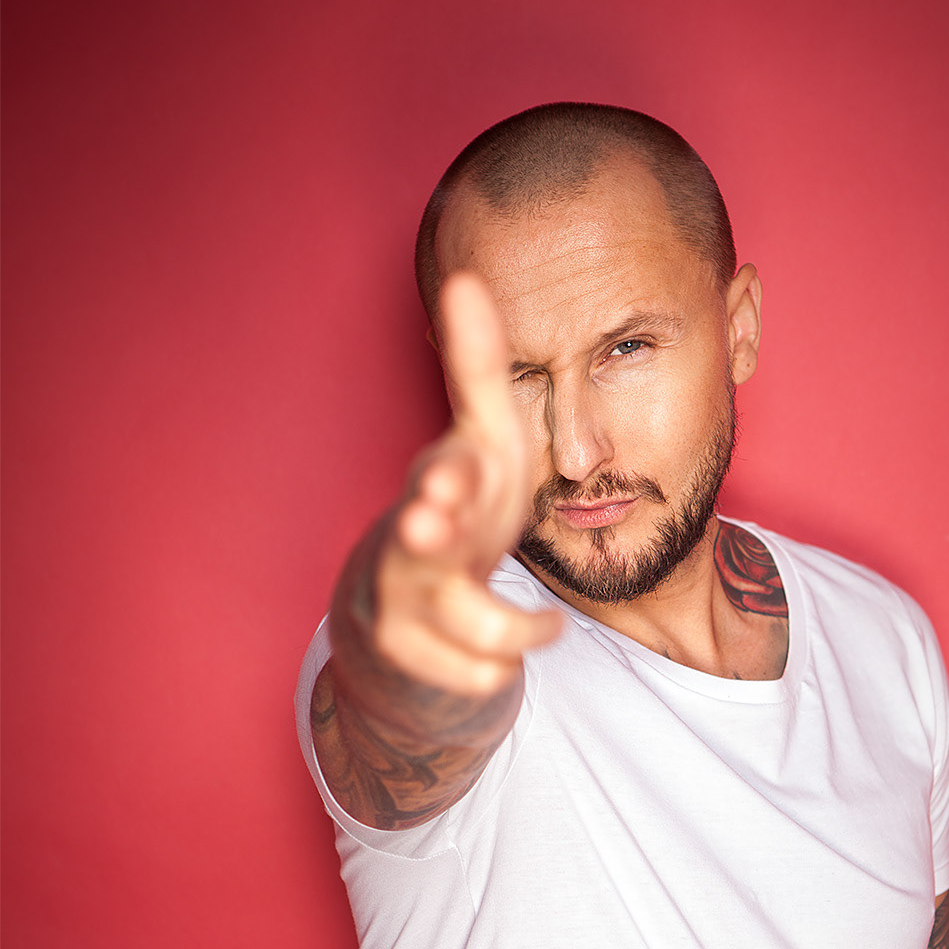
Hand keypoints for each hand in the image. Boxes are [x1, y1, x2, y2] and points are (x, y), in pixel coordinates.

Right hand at [372, 271, 559, 695]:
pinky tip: (519, 655)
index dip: (449, 475)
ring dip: (512, 630)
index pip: (445, 472)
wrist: (400, 608)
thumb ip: (478, 369)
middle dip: (427, 532)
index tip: (451, 478)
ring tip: (547, 629)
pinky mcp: (409, 652)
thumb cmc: (456, 511)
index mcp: (441, 480)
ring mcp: (403, 596)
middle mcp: (412, 534)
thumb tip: (467, 276)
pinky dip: (500, 668)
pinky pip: (472, 672)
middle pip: (415, 537)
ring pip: (462, 621)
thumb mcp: (480, 441)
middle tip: (433, 526)